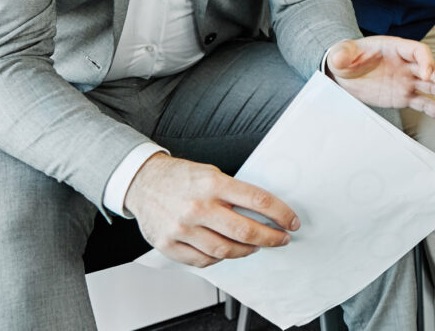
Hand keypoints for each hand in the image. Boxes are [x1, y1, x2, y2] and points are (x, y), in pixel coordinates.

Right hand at [125, 153, 297, 267]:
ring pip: (225, 251)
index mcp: (212, 184)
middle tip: (281, 238)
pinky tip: (226, 251)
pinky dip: (219, 259)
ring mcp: (182, 228)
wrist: (143, 182)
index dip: (280, 213)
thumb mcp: (210, 173)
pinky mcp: (169, 245)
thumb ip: (233, 192)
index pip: (257, 200)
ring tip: (255, 246)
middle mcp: (198, 207)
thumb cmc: (180, 177)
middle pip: (245, 232)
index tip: (291, 221)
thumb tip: (263, 211)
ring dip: (247, 251)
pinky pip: (203, 261)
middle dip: (270, 238)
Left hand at [326, 35, 434, 123]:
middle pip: (432, 68)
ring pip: (432, 86)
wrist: (343, 75)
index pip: (418, 51)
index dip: (426, 61)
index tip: (426, 76)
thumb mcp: (341, 54)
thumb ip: (342, 54)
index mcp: (395, 48)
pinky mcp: (405, 96)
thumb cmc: (345, 59)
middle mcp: (406, 64)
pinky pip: (425, 103)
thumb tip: (339, 56)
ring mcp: (407, 80)